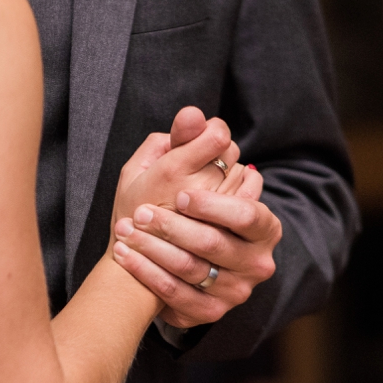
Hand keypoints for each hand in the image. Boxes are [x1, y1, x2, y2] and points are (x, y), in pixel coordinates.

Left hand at [110, 109, 280, 328]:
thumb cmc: (185, 208)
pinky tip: (123, 254)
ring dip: (152, 249)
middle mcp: (258, 262)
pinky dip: (144, 273)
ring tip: (124, 230)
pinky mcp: (211, 313)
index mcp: (264, 226)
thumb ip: (191, 142)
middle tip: (138, 213)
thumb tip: (190, 113)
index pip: (246, 215)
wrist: (177, 257)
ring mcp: (237, 292)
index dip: (213, 205)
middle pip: (213, 244)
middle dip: (171, 226)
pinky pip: (175, 296)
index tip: (179, 194)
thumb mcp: (188, 172)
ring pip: (191, 270)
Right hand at [111, 107, 241, 227]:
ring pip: (241, 173)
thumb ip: (160, 141)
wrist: (136, 269)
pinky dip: (240, 193)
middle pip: (230, 151)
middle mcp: (199, 191)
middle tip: (195, 168)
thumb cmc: (131, 214)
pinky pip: (250, 198)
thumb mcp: (133, 173)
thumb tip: (194, 114)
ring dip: (226, 175)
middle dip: (215, 154)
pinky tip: (220, 202)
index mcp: (171, 173)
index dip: (210, 131)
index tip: (200, 139)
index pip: (217, 134)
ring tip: (202, 190)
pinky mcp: (232, 232)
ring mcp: (219, 213)